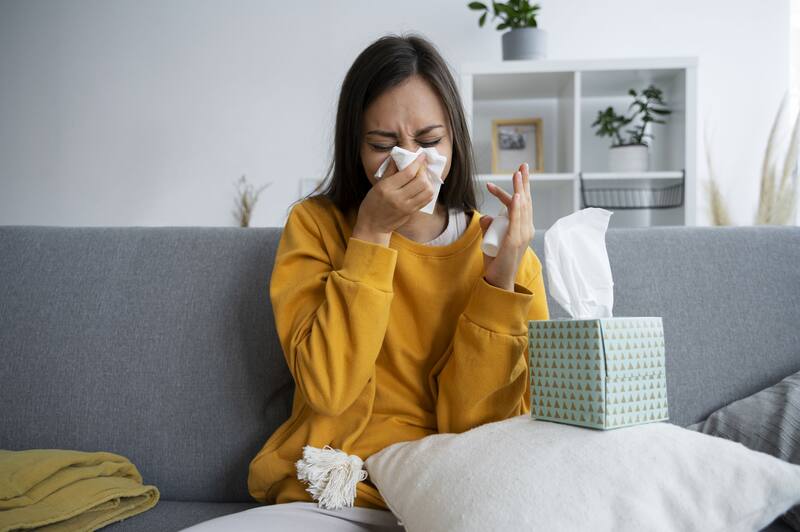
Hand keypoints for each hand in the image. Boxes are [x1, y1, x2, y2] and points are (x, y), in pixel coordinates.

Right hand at [353, 153, 433, 244]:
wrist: (373, 225)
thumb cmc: (372, 203)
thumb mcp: (377, 185)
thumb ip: (390, 170)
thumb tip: (398, 155)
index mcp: (387, 188)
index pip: (408, 173)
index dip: (417, 162)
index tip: (422, 155)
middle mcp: (398, 197)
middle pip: (421, 181)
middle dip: (423, 171)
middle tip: (420, 168)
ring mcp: (406, 206)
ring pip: (427, 191)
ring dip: (428, 182)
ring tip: (422, 178)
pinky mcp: (412, 212)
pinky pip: (426, 199)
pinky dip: (428, 191)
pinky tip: (423, 187)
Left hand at [479, 162, 534, 290]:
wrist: (499, 280)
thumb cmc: (496, 261)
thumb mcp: (490, 239)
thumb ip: (487, 226)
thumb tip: (485, 215)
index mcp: (523, 228)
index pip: (520, 204)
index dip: (516, 189)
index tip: (506, 177)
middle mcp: (527, 229)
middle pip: (526, 201)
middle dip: (524, 182)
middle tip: (523, 165)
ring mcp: (522, 235)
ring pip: (522, 207)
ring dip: (520, 189)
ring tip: (518, 173)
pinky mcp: (515, 241)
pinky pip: (517, 221)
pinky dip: (517, 208)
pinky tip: (517, 196)